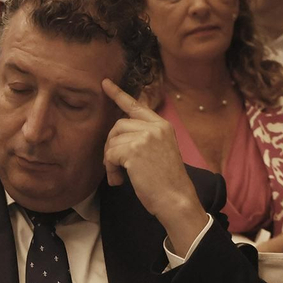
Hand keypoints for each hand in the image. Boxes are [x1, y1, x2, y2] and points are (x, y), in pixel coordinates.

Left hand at [101, 79, 209, 247]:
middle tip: (114, 165)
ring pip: (112, 141)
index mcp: (163, 125)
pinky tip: (119, 180)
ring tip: (119, 176)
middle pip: (118, 125)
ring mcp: (145, 137)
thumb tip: (117, 137)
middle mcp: (155, 127)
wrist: (177, 199)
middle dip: (111, 145)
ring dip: (110, 161)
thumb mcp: (160, 152)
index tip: (105, 83)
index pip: (137, 106)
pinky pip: (110, 154)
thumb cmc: (167, 182)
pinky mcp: (134, 149)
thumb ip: (144, 138)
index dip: (118, 94)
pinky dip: (110, 169)